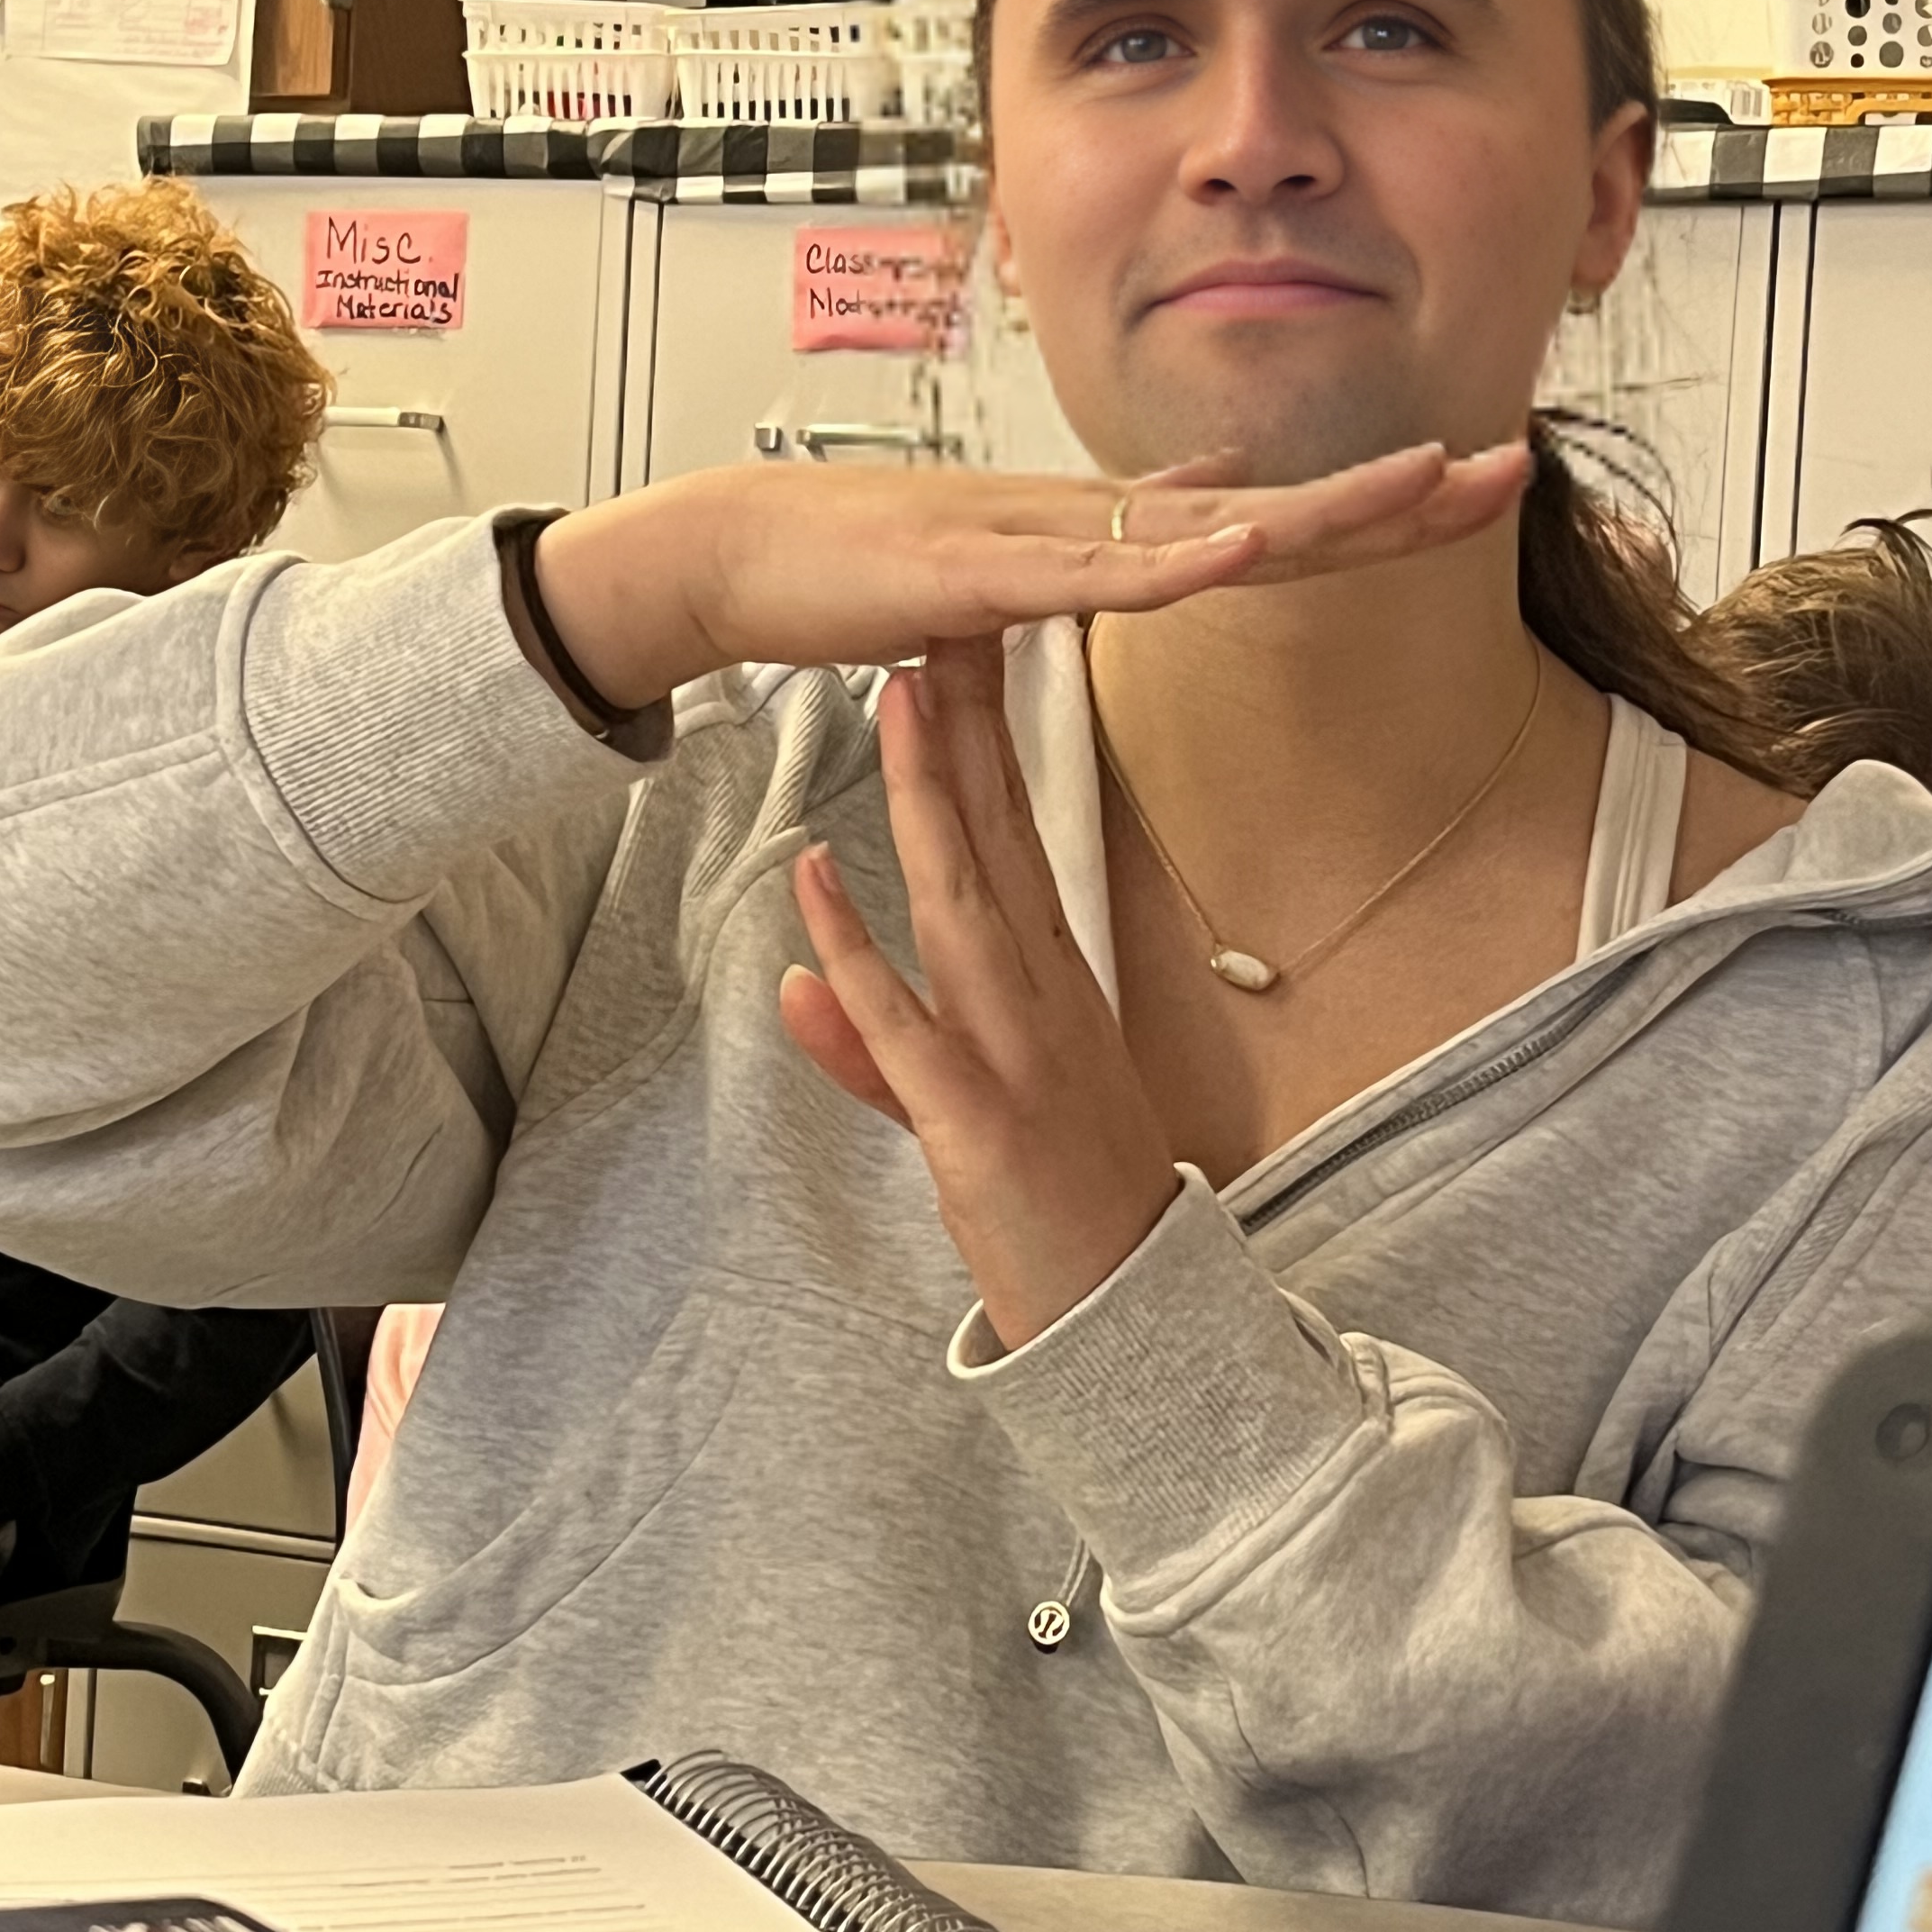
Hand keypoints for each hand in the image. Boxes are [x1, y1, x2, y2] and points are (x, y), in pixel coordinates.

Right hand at [531, 440, 1530, 715]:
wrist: (740, 558)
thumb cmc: (866, 562)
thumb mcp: (1019, 556)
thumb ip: (1119, 536)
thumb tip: (1216, 498)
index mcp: (1113, 528)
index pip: (1275, 514)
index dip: (1380, 504)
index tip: (1481, 485)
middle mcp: (1098, 518)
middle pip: (1277, 505)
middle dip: (1398, 492)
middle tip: (1516, 463)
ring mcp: (1044, 538)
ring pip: (1210, 526)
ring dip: (1323, 505)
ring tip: (1426, 482)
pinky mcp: (983, 572)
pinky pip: (1099, 575)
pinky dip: (1178, 562)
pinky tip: (1247, 547)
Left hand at [778, 635, 1178, 1351]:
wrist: (1129, 1316)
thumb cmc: (1066, 1207)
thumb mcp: (970, 1109)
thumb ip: (875, 1046)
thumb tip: (801, 981)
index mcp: (1055, 985)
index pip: (1019, 838)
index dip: (992, 741)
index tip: (970, 648)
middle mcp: (1043, 998)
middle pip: (1000, 841)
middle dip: (970, 727)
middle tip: (943, 615)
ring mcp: (1014, 1054)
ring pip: (962, 902)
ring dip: (929, 800)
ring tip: (897, 701)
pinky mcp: (975, 1120)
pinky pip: (907, 1023)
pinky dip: (858, 952)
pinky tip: (818, 883)